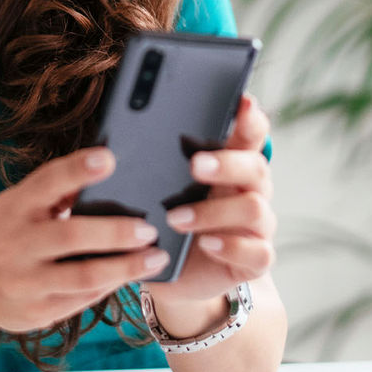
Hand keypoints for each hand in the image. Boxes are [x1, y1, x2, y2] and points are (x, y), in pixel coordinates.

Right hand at [0, 147, 168, 333]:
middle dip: (116, 232)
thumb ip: (51, 191)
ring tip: (156, 257)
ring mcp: (24, 282)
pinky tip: (132, 276)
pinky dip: (111, 286)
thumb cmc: (4, 234)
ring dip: (125, 267)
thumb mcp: (17, 206)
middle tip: (150, 228)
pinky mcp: (36, 312)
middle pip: (71, 235)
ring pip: (83, 276)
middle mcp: (14, 244)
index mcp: (12, 208)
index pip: (46, 182)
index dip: (77, 169)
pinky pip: (82, 299)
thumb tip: (102, 166)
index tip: (109, 158)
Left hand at [144, 94, 275, 309]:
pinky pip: (258, 252)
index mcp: (232, 162)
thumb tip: (113, 138)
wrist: (169, 269)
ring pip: (254, 208)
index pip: (251, 133)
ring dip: (213, 211)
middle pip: (256, 166)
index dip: (250, 117)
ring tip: (175, 217)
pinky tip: (205, 243)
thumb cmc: (162, 216)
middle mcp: (251, 190)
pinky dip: (231, 246)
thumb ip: (153, 159)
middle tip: (194, 165)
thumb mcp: (156, 185)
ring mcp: (257, 225)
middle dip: (226, 163)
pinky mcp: (255, 259)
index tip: (241, 102)